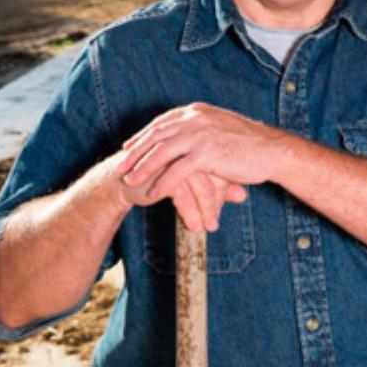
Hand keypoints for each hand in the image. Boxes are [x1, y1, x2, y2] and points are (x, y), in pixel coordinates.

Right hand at [102, 150, 245, 232]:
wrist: (122, 179)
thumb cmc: (164, 177)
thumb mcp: (194, 180)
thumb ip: (219, 185)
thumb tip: (243, 196)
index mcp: (200, 138)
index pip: (223, 161)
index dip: (230, 183)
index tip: (238, 199)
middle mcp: (189, 144)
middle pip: (214, 173)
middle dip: (219, 200)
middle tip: (219, 221)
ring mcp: (175, 155)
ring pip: (199, 184)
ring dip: (205, 209)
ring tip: (209, 228)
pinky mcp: (161, 169)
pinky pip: (182, 194)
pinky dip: (189, 212)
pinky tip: (193, 226)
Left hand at [117, 102, 283, 207]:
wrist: (273, 151)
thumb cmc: (252, 144)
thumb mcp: (222, 127)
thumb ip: (202, 129)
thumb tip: (187, 136)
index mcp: (198, 111)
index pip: (162, 122)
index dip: (143, 135)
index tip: (129, 147)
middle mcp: (196, 119)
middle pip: (156, 136)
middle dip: (136, 153)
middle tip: (121, 166)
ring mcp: (200, 135)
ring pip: (161, 153)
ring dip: (142, 168)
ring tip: (130, 181)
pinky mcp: (206, 153)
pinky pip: (176, 171)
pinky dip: (163, 183)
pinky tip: (154, 194)